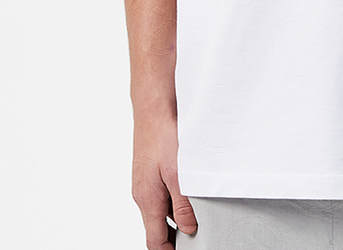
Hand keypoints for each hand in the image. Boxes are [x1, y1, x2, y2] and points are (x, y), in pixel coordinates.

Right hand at [131, 108, 197, 248]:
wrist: (154, 105)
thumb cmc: (162, 134)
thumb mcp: (178, 173)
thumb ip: (183, 204)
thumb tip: (189, 228)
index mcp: (147, 200)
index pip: (154, 240)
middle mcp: (143, 192)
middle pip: (159, 224)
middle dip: (176, 232)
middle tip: (197, 231)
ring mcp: (146, 179)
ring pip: (162, 205)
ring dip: (177, 210)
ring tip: (199, 208)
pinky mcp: (151, 167)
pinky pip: (163, 188)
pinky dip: (176, 192)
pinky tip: (191, 183)